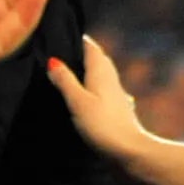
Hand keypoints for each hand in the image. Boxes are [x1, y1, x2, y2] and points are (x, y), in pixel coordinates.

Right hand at [45, 34, 152, 166]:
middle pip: (98, 58)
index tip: (63, 33)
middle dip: (83, 52)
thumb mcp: (78, 102)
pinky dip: (95, 85)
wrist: (130, 152)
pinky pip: (104, 89)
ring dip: (90, 69)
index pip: (91, 47)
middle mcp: (111, 79)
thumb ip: (65, 81)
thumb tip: (53, 60)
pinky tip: (89, 94)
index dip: (79, 39)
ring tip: (72, 70)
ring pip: (102, 74)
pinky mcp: (118, 108)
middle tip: (64, 49)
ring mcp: (117, 94)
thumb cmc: (103, 126)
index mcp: (101, 72)